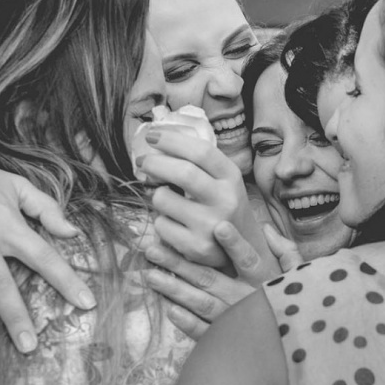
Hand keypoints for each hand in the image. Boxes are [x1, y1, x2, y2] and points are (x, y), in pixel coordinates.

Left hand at [139, 130, 276, 282]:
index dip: (172, 140)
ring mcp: (211, 225)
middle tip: (142, 161)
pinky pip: (161, 225)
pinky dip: (160, 220)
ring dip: (156, 195)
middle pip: (183, 173)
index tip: (152, 136)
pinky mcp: (197, 247)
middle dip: (154, 163)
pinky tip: (172, 221)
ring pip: (164, 199)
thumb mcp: (222, 180)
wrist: (241, 248)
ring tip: (164, 198)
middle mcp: (225, 200)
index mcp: (231, 177)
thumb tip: (158, 140)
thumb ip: (199, 161)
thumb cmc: (222, 205)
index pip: (201, 151)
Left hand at [144, 221, 303, 337]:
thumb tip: (267, 229)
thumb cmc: (298, 307)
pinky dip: (187, 323)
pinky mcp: (228, 343)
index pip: (248, 260)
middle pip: (210, 279)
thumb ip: (287, 253)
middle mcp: (246, 301)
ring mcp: (235, 323)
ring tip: (150, 275)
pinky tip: (170, 310)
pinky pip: (204, 332)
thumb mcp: (301, 277)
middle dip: (180, 263)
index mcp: (265, 283)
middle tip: (154, 249)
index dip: (235, 244)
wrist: (297, 351)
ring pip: (200, 302)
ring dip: (174, 289)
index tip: (219, 226)